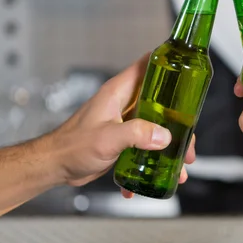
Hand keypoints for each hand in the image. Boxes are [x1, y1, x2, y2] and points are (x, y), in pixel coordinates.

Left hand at [48, 54, 195, 194]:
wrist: (55, 166)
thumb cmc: (71, 146)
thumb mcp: (108, 138)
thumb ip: (137, 134)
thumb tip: (164, 136)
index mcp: (119, 92)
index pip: (147, 65)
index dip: (167, 63)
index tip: (186, 70)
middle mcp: (124, 103)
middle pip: (161, 102)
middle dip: (178, 122)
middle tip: (188, 143)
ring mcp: (125, 121)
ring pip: (157, 126)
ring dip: (169, 147)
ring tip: (178, 167)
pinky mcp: (123, 139)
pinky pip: (146, 145)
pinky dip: (151, 162)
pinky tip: (150, 178)